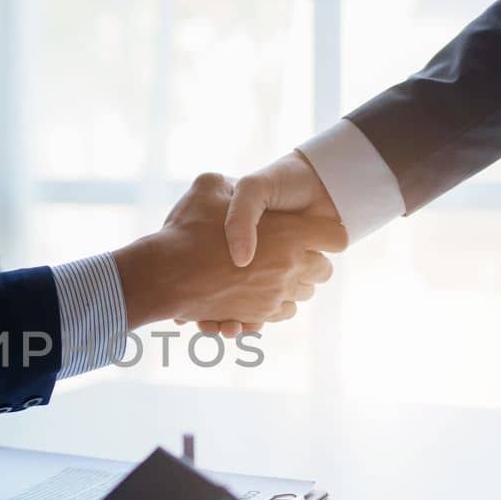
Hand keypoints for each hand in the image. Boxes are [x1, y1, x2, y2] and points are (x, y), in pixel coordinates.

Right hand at [114, 173, 342, 328]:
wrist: (165, 276)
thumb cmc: (186, 229)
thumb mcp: (208, 185)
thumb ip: (231, 184)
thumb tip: (238, 187)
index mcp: (290, 232)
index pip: (335, 237)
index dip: (328, 233)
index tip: (314, 230)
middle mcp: (290, 266)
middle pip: (324, 270)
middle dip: (311, 262)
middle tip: (290, 252)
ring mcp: (276, 294)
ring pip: (304, 293)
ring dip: (293, 284)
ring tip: (271, 272)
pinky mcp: (260, 315)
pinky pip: (283, 312)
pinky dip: (276, 304)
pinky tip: (259, 292)